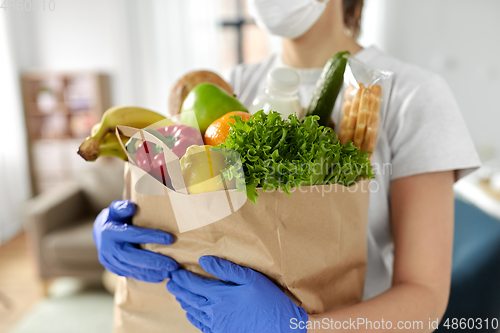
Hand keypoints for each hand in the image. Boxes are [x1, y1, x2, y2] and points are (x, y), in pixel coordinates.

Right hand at [93, 200, 177, 281]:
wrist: (100, 232)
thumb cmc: (115, 217)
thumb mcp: (117, 209)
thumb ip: (123, 207)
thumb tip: (131, 206)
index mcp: (110, 232)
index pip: (134, 234)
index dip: (152, 236)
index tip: (170, 239)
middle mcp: (108, 249)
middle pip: (134, 257)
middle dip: (155, 262)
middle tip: (173, 265)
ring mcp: (110, 261)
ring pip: (133, 269)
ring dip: (153, 272)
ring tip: (170, 272)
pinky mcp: (113, 269)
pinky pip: (131, 275)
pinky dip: (146, 277)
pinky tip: (160, 276)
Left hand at [167, 256, 307, 332]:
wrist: (281, 329)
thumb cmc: (270, 301)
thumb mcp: (251, 278)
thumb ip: (226, 269)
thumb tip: (204, 260)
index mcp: (220, 296)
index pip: (194, 284)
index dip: (182, 277)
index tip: (174, 271)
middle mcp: (214, 312)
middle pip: (190, 299)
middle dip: (178, 289)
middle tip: (170, 282)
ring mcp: (217, 326)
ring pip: (194, 312)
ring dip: (183, 302)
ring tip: (177, 294)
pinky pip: (201, 325)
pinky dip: (192, 317)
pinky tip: (191, 312)